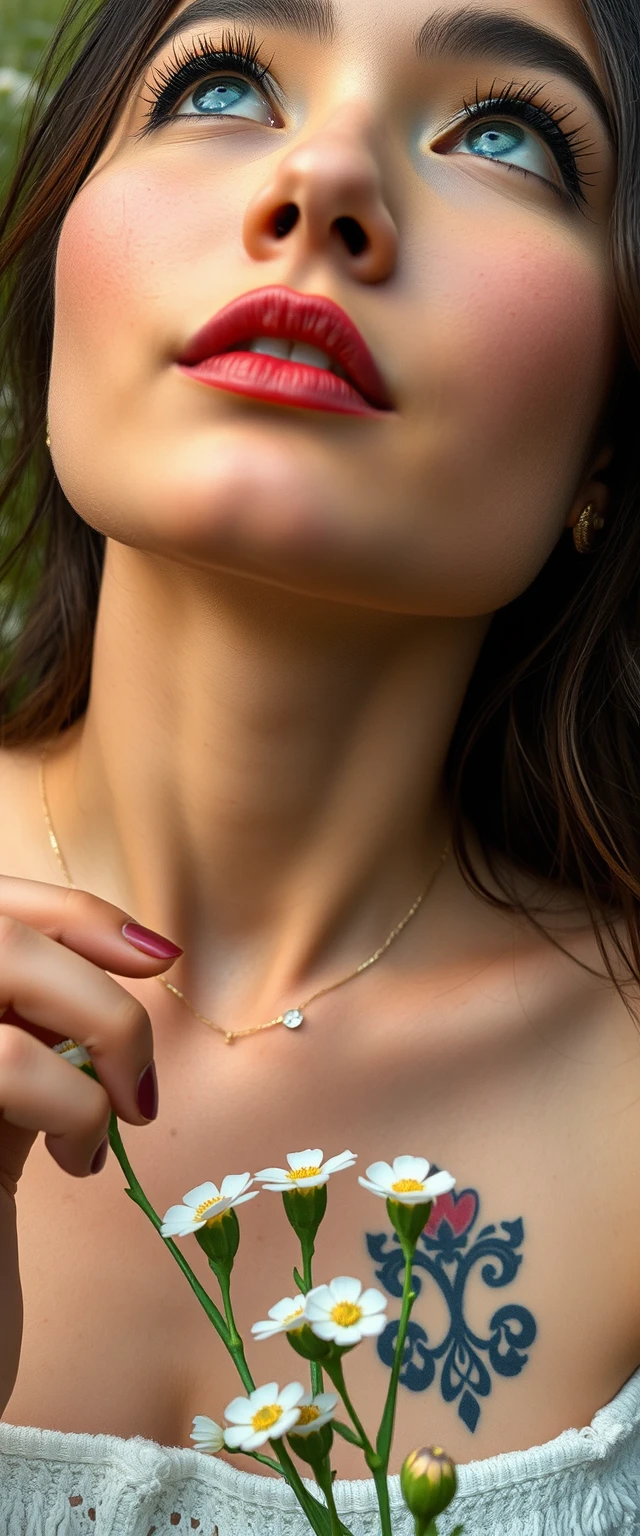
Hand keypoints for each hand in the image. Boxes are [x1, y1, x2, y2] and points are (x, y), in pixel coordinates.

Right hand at [0, 876, 180, 1413]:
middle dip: (93, 981)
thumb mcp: (2, 1096)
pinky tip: (78, 1161)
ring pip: (8, 962)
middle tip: (139, 1076)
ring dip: (100, 1035)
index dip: (73, 910)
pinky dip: (74, 1102)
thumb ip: (36, 1021)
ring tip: (111, 1124)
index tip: (158, 954)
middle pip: (0, 925)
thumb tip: (136, 953)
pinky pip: (10, 1062)